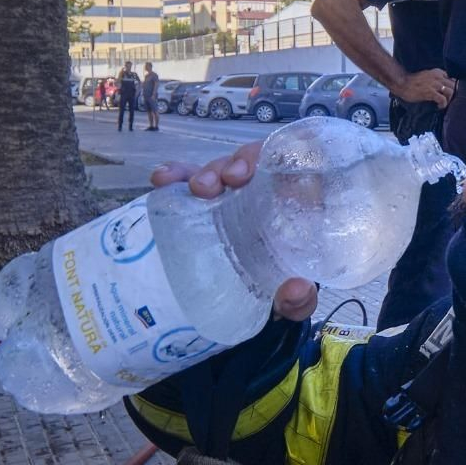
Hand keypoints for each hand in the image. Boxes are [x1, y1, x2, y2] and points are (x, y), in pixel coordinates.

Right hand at [151, 142, 319, 320]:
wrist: (256, 306)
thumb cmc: (284, 292)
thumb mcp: (293, 301)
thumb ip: (300, 300)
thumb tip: (297, 288)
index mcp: (302, 208)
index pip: (303, 166)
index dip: (289, 158)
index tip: (278, 177)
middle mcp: (268, 194)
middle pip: (260, 161)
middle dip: (243, 161)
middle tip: (231, 179)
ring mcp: (235, 196)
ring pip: (224, 169)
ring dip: (210, 170)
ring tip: (199, 188)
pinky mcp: (206, 202)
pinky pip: (191, 180)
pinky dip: (177, 176)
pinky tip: (162, 179)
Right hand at [393, 69, 455, 108]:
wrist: (401, 83)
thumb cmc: (412, 82)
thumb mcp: (428, 76)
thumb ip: (437, 79)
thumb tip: (444, 87)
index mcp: (438, 72)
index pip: (453, 79)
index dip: (453, 88)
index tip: (449, 94)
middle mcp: (438, 77)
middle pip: (454, 85)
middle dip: (453, 94)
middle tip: (448, 101)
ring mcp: (435, 84)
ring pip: (451, 92)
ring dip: (449, 100)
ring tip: (443, 104)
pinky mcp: (430, 92)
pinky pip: (443, 99)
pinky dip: (443, 104)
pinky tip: (439, 106)